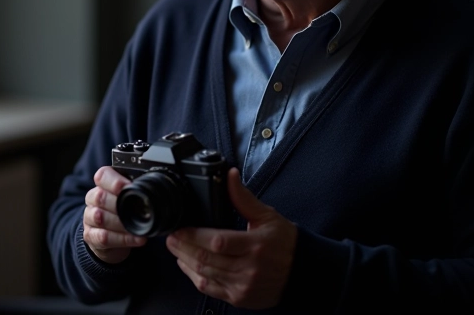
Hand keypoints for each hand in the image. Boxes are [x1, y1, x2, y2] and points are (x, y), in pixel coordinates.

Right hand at [82, 166, 146, 263]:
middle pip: (100, 197)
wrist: (112, 237)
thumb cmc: (123, 213)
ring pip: (100, 218)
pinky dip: (122, 239)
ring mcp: (89, 218)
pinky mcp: (91, 236)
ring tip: (139, 228)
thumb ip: (137, 192)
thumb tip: (157, 188)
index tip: (130, 187)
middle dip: (119, 204)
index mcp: (102, 185)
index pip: (102, 176)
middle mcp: (93, 199)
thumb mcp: (130, 199)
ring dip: (121, 224)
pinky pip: (103, 237)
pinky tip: (137, 239)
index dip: (115, 181)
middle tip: (137, 210)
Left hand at [166, 168, 296, 308]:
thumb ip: (243, 198)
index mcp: (256, 245)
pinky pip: (210, 290)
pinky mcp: (239, 298)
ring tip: (176, 249)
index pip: (218, 242)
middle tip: (171, 238)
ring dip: (185, 261)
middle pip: (207, 259)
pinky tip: (188, 266)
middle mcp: (249, 268)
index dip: (194, 236)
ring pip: (205, 275)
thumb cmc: (285, 242)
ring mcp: (243, 286)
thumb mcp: (267, 216)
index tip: (180, 228)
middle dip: (183, 248)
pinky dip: (195, 277)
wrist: (302, 272)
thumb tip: (230, 175)